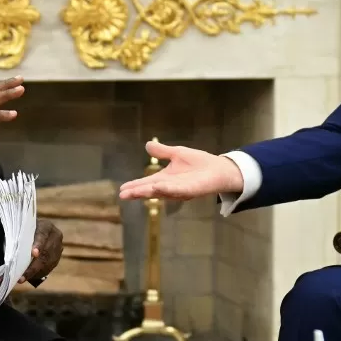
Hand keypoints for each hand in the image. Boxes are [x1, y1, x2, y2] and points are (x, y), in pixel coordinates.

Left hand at [19, 219, 62, 284]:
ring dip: (35, 273)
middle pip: (46, 253)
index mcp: (47, 226)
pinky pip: (49, 268)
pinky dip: (38, 274)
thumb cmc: (24, 229)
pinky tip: (29, 277)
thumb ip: (19, 236)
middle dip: (33, 266)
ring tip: (22, 279)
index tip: (34, 253)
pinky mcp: (57, 257)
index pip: (42, 235)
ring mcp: (58, 248)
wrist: (35, 231)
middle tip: (22, 276)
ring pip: (48, 263)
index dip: (38, 245)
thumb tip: (10, 249)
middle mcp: (55, 236)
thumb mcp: (22, 229)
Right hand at [119, 140, 243, 200]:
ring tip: (134, 192)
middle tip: (123, 195)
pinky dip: (166, 189)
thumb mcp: (177, 154)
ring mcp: (180, 190)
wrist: (219, 168)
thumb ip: (162, 152)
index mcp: (165, 178)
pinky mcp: (191, 190)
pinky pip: (177, 190)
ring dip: (148, 192)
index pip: (146, 183)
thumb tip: (147, 145)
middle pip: (150, 190)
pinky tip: (157, 187)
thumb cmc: (199, 163)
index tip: (122, 189)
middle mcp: (170, 186)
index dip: (135, 186)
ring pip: (161, 192)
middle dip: (137, 192)